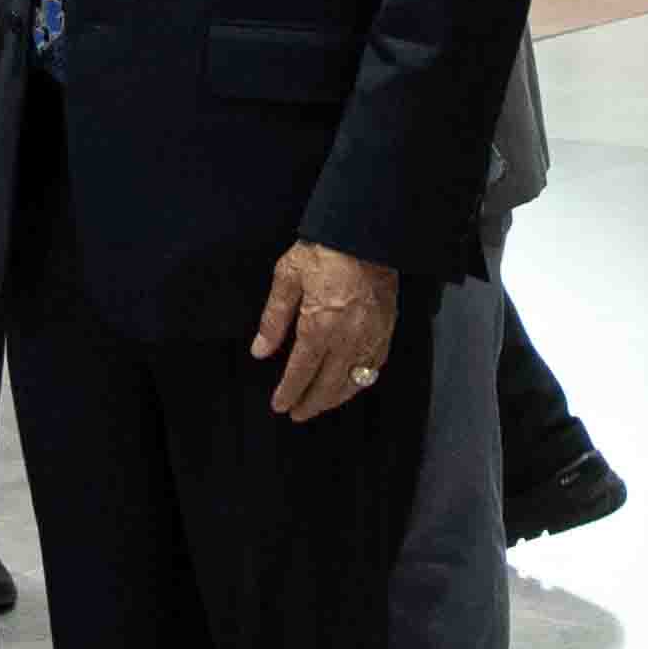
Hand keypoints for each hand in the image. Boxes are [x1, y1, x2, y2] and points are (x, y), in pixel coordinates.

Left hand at [251, 243, 407, 421]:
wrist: (366, 234)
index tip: (280, 406)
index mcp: (319, 328)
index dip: (289, 393)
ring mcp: (370, 337)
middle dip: (311, 403)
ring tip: (321, 404)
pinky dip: (361, 381)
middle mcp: (346, 340)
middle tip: (298, 414)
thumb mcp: (287, 278)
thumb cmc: (323, 251)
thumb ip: (273, 319)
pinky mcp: (387, 330)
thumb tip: (260, 351)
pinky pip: (375, 367)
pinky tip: (351, 383)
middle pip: (328, 385)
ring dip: (336, 398)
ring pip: (353, 382)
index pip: (301, 373)